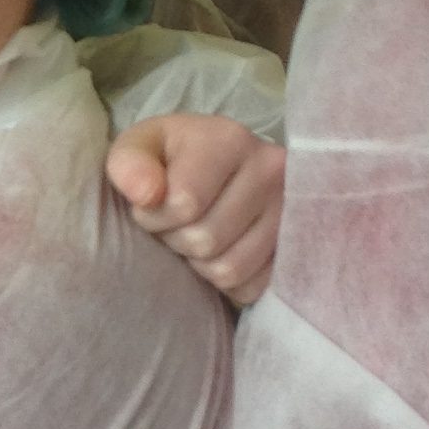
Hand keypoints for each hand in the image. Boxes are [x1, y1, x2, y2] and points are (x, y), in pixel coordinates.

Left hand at [105, 113, 283, 305]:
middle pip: (206, 240)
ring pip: (229, 270)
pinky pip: (252, 288)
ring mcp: (293, 211)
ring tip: (200, 235)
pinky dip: (228, 283)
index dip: (154, 216)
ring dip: (201, 264)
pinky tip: (223, 252)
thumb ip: (128, 163)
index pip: (184, 203)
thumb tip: (146, 194)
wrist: (215, 170)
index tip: (153, 203)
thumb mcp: (139, 148)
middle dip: (177, 240)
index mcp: (230, 140)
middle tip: (179, 223)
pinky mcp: (299, 248)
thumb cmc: (170, 160)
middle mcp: (272, 170)